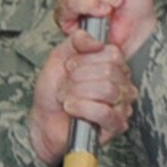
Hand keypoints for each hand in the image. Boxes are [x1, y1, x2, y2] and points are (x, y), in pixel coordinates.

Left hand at [29, 33, 135, 166]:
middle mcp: (121, 84)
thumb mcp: (60, 57)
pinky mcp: (116, 125)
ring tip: (67, 98)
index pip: (113, 54)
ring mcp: (122, 105)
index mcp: (113, 66)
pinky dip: (83, 108)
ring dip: (78, 93)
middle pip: (110, 71)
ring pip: (108, 90)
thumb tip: (95, 40)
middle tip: (66, 86)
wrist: (45, 121)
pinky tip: (72, 109)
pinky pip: (105, 112)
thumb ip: (76, 41)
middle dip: (78, 78)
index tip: (70, 67)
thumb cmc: (54, 93)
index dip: (85, 60)